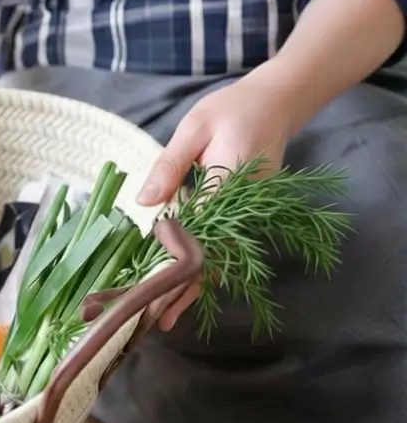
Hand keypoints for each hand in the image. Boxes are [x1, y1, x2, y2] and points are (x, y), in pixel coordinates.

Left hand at [135, 75, 295, 330]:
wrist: (277, 102)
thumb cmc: (231, 110)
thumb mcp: (194, 129)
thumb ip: (170, 166)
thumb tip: (145, 204)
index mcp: (230, 186)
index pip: (199, 235)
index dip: (175, 264)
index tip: (155, 290)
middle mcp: (245, 208)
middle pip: (215, 257)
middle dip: (186, 290)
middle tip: (159, 320)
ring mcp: (251, 212)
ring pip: (222, 256)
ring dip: (195, 285)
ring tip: (165, 314)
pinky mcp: (249, 212)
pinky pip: (226, 244)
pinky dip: (206, 265)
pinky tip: (183, 284)